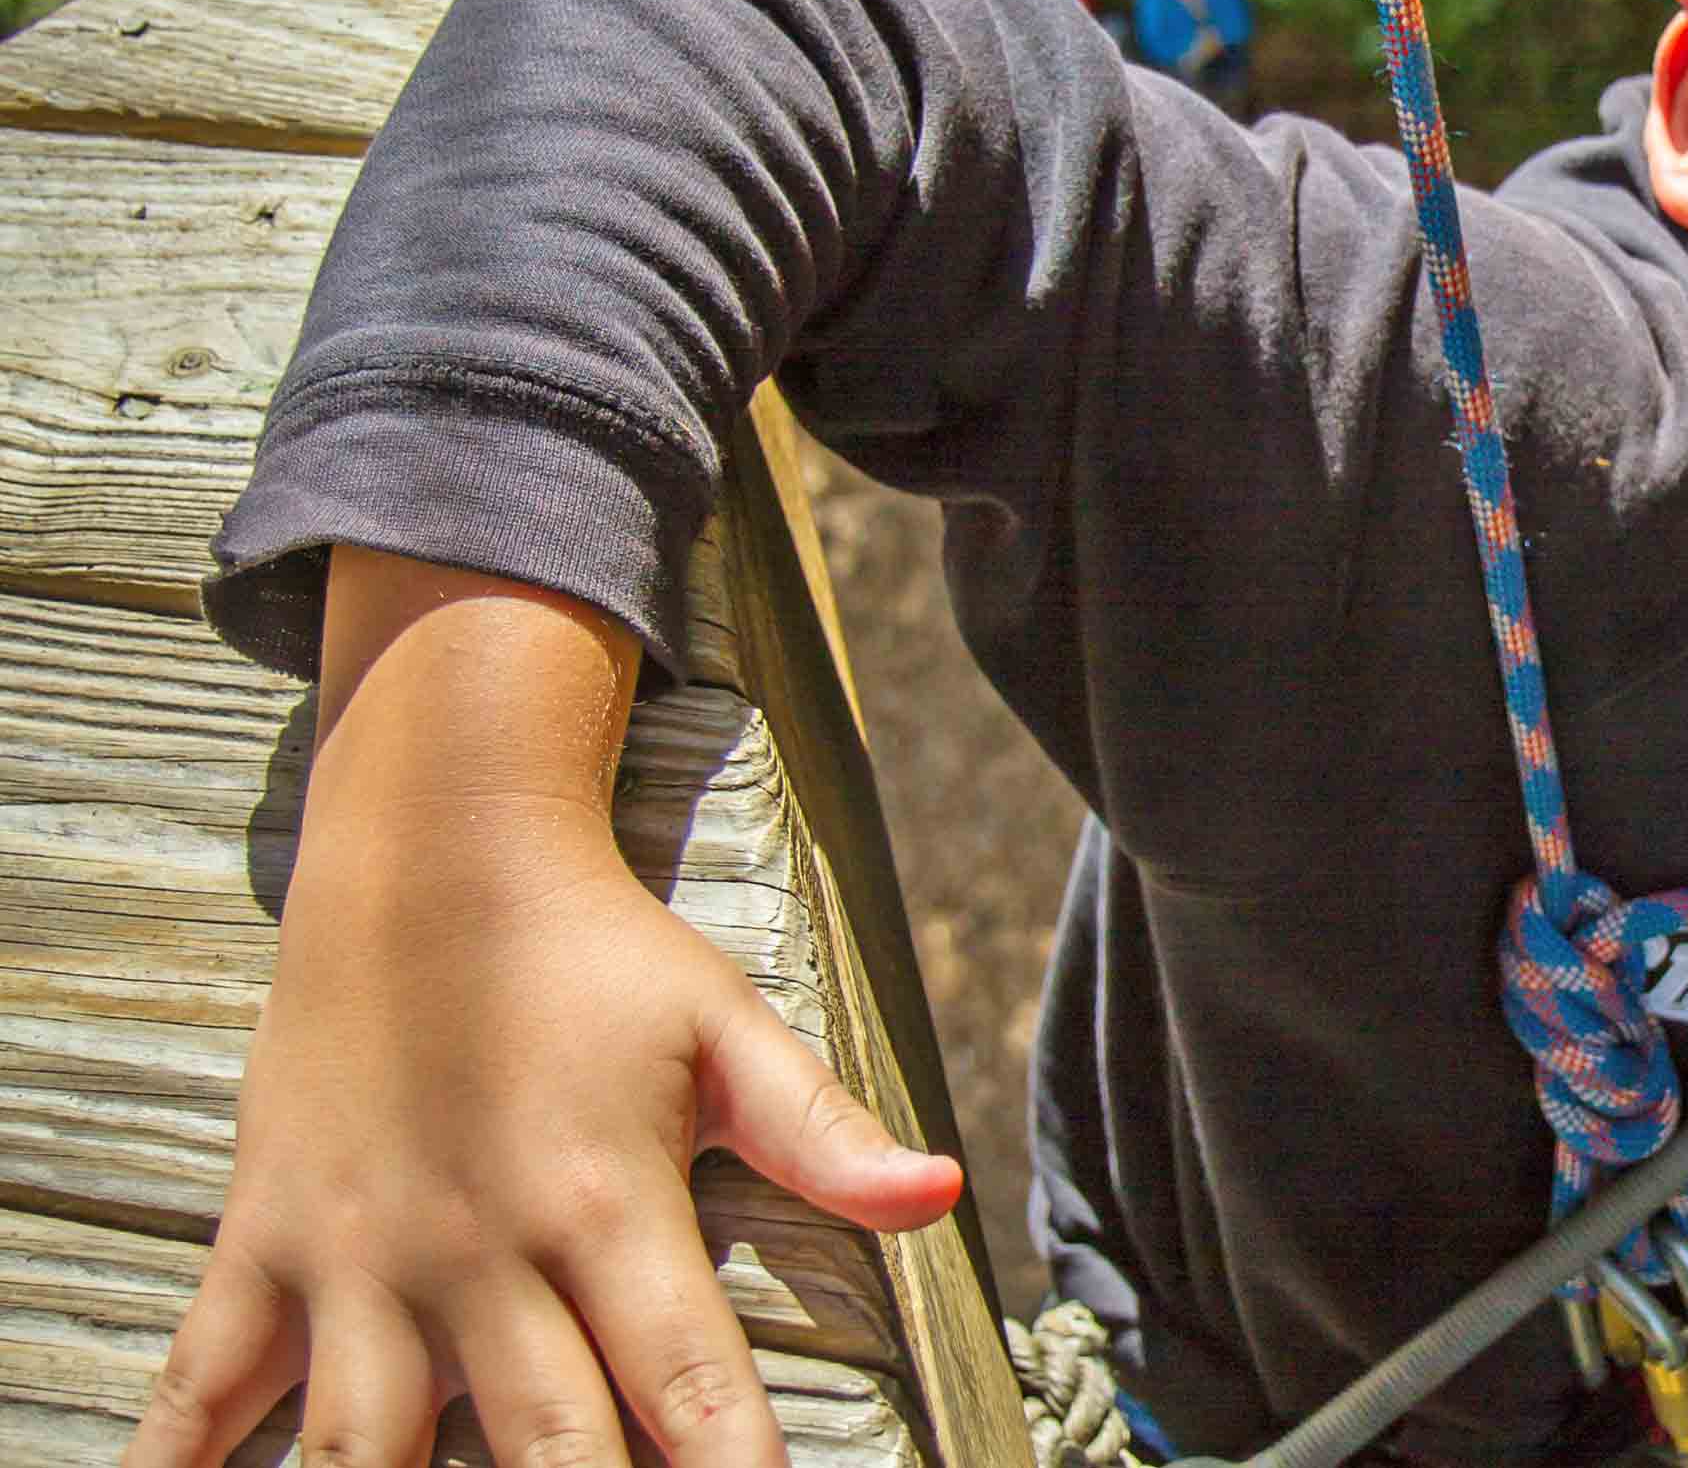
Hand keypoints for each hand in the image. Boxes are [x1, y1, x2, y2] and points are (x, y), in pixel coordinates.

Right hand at [124, 553, 964, 1467]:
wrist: (432, 851)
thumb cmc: (596, 954)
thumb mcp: (725, 1028)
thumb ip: (826, 1130)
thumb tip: (942, 1193)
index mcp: (606, 1207)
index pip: (688, 1388)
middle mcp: (480, 1252)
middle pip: (541, 1448)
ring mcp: (361, 1259)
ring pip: (362, 1450)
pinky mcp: (266, 1248)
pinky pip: (201, 1387)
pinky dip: (174, 1462)